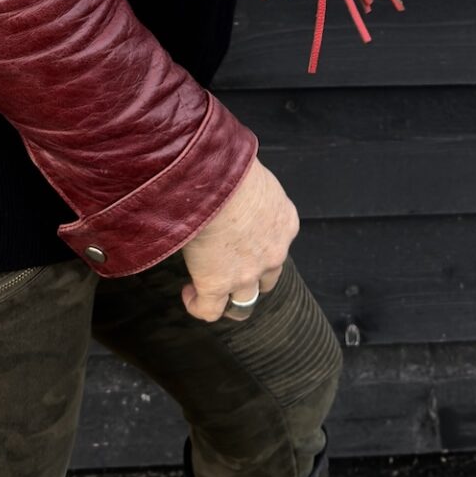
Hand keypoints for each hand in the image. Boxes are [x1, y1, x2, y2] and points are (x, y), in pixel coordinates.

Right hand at [180, 157, 298, 321]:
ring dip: (230, 298)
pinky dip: (199, 305)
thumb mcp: (254, 174)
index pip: (279, 243)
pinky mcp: (217, 284)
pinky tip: (189, 293)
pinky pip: (209, 310)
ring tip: (209, 287)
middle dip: (252, 276)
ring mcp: (246, 274)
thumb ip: (251, 186)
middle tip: (229, 266)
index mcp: (285, 222)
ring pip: (245, 302)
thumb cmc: (232, 166)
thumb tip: (232, 178)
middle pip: (269, 279)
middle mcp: (273, 253)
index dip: (261, 244)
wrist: (217, 182)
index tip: (240, 236)